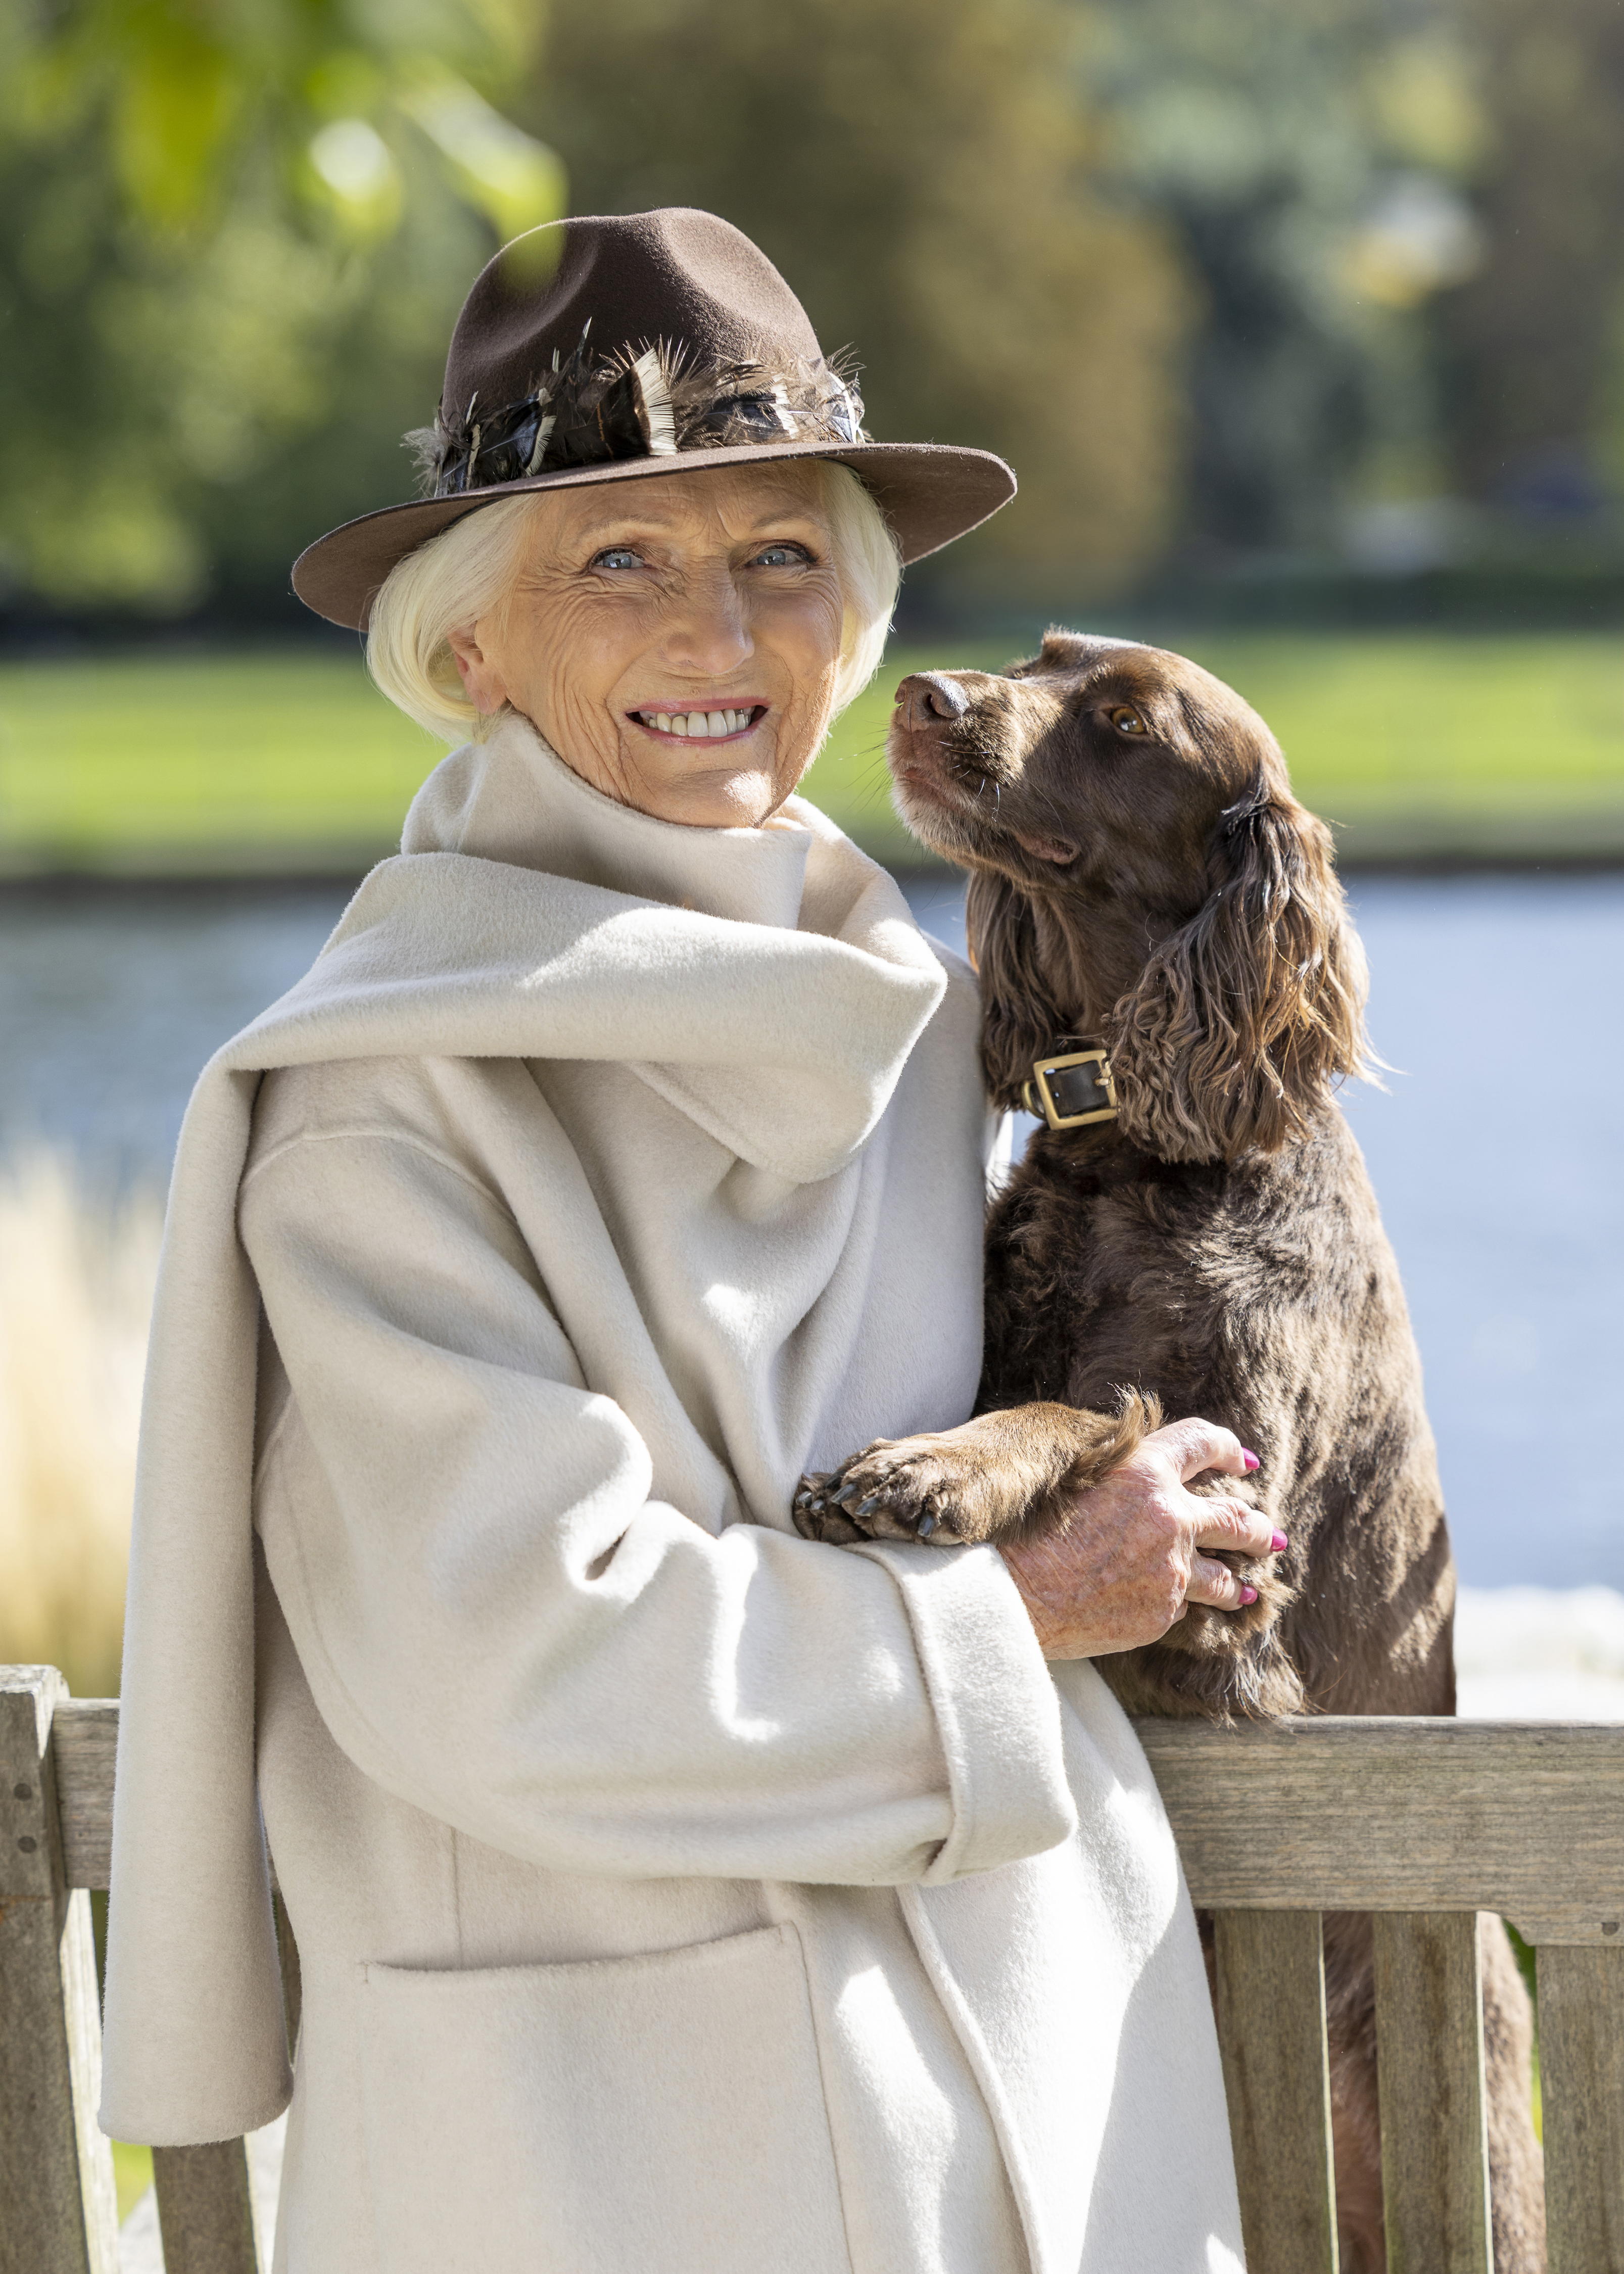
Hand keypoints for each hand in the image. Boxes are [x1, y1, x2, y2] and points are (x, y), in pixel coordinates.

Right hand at [997, 1418, 1276, 1660]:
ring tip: (1247, 1585)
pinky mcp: (1160, 1613)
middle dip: (1256, 1526)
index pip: (1203, 1443)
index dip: (1227, 1448)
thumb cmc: (1022, 1528)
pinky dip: (1190, 1603)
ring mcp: (1170, 1570)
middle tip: (1269, 1533)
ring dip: (1239, 1577)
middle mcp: (1169, 1517)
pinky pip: (1185, 1606)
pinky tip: (1197, 1608)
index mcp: (1144, 1470)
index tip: (1243, 1461)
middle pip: (1234, 1517)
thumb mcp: (1073, 1474)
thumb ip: (1116, 1469)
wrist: (1007, 1592)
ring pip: (1225, 1574)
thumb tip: (1140, 1471)